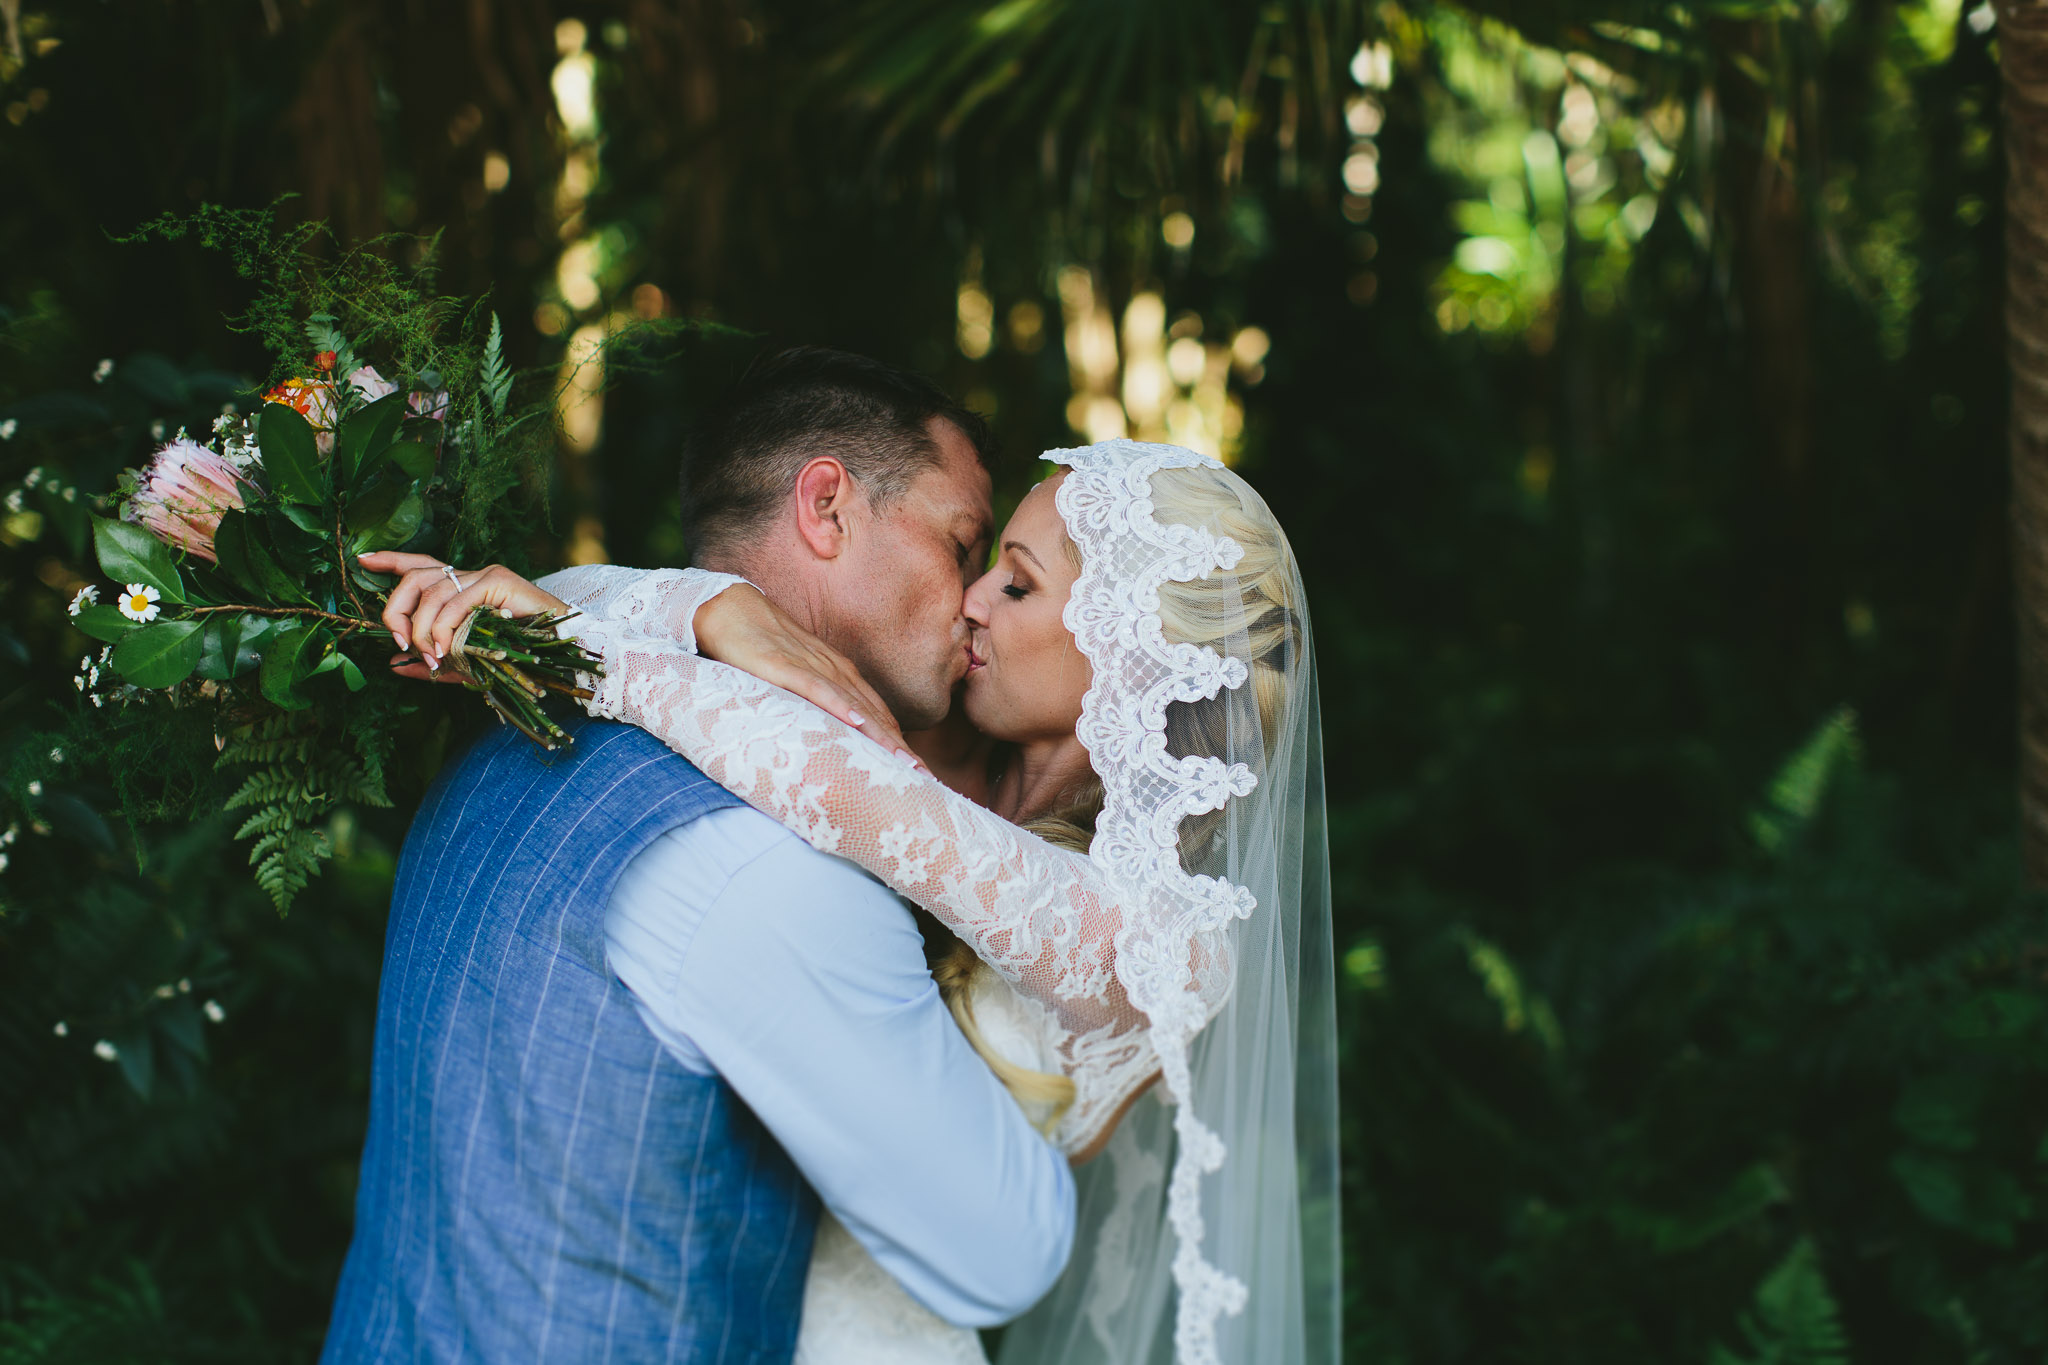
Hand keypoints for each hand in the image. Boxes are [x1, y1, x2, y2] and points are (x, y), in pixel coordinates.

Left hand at [358, 551, 570, 679]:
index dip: (390, 561)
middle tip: (400, 642)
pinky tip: (447, 649)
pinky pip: (457, 600)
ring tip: (432, 655)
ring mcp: (484, 575)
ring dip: (422, 629)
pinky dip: (444, 627)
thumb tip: (394, 666)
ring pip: (430, 591)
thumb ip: (432, 664)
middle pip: (414, 577)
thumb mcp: (466, 665)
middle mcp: (469, 576)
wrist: (565, 653)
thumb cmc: (522, 657)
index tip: (363, 561)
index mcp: (460, 589)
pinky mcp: (499, 580)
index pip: (419, 565)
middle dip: (396, 610)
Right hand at [693, 583, 915, 761]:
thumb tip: (832, 731)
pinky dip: (839, 705)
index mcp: (839, 673)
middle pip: (875, 714)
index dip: (898, 742)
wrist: (730, 608)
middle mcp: (834, 670)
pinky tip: (856, 723)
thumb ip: (817, 700)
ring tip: (903, 762)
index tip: (916, 771)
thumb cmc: (761, 647)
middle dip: (900, 747)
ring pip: (854, 705)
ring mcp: (811, 667)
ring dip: (881, 735)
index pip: (878, 713)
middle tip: (923, 777)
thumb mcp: (796, 679)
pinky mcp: (784, 667)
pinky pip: (817, 688)